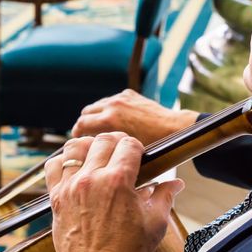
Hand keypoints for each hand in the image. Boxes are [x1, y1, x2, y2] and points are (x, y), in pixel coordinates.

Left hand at [45, 133, 184, 251]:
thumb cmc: (126, 251)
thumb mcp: (155, 222)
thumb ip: (165, 196)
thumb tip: (175, 184)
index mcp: (118, 181)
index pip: (128, 144)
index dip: (137, 146)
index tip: (139, 154)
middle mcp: (92, 178)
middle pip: (103, 140)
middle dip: (116, 142)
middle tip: (122, 152)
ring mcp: (71, 186)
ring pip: (75, 146)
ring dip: (88, 146)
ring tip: (97, 155)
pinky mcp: (57, 197)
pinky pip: (53, 167)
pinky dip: (63, 162)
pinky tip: (74, 168)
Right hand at [71, 89, 198, 144]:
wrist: (173, 128)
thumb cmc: (153, 146)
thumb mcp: (125, 151)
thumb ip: (106, 150)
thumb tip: (92, 157)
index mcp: (109, 120)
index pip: (81, 124)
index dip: (77, 134)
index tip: (78, 141)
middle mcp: (113, 106)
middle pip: (86, 112)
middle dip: (84, 124)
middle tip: (87, 135)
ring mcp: (121, 98)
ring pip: (98, 105)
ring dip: (96, 115)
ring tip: (99, 128)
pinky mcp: (129, 94)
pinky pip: (111, 100)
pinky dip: (109, 108)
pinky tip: (115, 119)